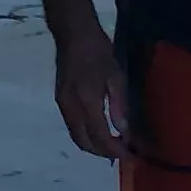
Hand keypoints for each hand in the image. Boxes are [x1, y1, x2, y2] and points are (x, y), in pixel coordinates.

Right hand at [50, 16, 135, 162]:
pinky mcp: (60, 101)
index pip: (100, 136)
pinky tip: (99, 132)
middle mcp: (71, 108)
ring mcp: (63, 105)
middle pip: (84, 142)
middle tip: (122, 153)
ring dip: (93, 146)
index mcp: (87, 101)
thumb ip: (119, 107)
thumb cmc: (99, 51)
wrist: (72, 34)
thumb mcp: (116, 77)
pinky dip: (85, 136)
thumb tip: (124, 133)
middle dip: (103, 153)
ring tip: (112, 146)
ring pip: (76, 137)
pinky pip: (72, 127)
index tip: (129, 155)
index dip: (115, 150)